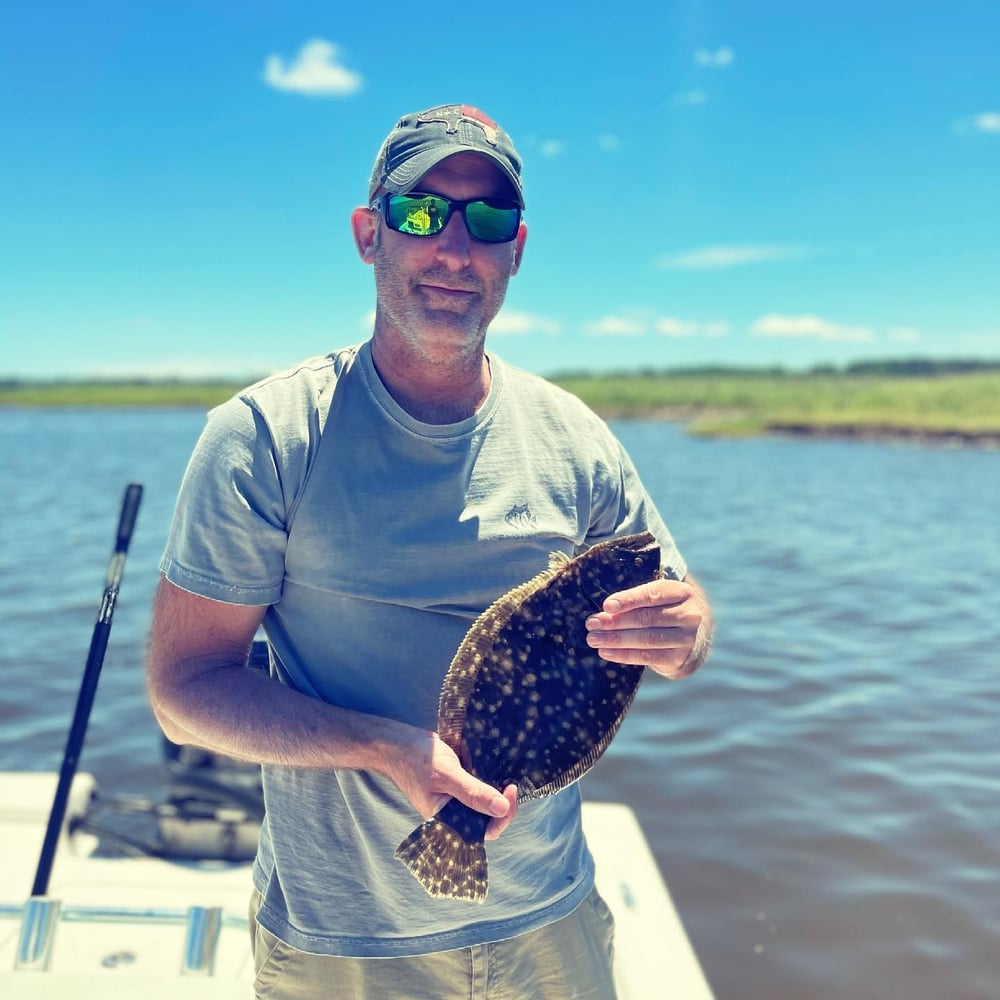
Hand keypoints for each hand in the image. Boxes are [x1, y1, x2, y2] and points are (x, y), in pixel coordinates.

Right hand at [382, 729, 517, 837]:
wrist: (396, 741)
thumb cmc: (415, 759)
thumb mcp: (446, 775)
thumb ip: (473, 793)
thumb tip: (502, 808)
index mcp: (447, 821)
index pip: (484, 830)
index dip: (503, 815)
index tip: (511, 791)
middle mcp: (453, 813)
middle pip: (488, 817)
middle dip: (503, 802)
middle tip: (511, 782)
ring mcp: (455, 797)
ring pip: (484, 800)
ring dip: (497, 790)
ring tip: (507, 775)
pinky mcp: (457, 782)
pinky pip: (478, 785)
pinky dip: (488, 778)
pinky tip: (497, 767)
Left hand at [584, 575, 711, 679]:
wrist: (692, 637)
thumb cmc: (664, 610)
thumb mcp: (658, 598)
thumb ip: (635, 598)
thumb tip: (604, 608)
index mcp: (681, 592)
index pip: (653, 594)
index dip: (629, 600)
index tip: (607, 606)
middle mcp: (689, 614)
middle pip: (647, 618)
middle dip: (616, 621)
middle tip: (592, 623)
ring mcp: (686, 638)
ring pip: (647, 639)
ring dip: (616, 640)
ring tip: (594, 639)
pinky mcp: (679, 658)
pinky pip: (648, 657)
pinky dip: (624, 655)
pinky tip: (606, 652)